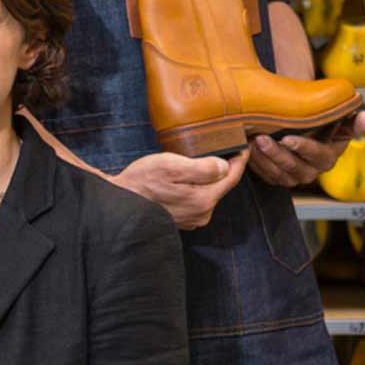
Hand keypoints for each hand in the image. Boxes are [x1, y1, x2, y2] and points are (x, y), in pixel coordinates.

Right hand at [115, 150, 248, 229]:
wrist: (120, 204)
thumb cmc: (143, 182)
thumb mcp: (172, 166)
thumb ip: (203, 168)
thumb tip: (224, 166)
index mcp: (204, 199)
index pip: (231, 177)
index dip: (240, 159)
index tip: (243, 144)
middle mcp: (202, 213)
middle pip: (221, 186)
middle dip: (225, 167)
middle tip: (225, 146)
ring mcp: (192, 219)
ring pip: (209, 192)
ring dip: (209, 177)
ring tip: (205, 159)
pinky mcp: (182, 219)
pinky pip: (197, 199)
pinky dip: (198, 186)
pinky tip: (188, 176)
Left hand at [248, 110, 364, 188]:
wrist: (295, 120)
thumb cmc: (316, 115)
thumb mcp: (333, 114)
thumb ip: (348, 116)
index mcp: (330, 153)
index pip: (319, 154)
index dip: (305, 148)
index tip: (287, 139)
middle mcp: (315, 169)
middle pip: (297, 168)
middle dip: (278, 154)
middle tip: (261, 139)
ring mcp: (297, 176)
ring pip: (280, 174)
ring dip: (264, 160)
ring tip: (251, 142)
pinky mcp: (280, 178)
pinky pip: (268, 177)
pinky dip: (256, 165)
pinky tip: (247, 150)